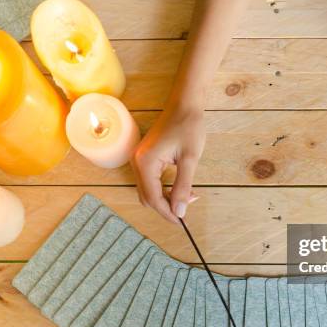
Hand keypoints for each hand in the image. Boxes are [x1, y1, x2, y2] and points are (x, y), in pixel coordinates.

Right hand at [131, 106, 204, 222]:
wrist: (184, 104)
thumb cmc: (189, 127)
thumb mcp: (190, 159)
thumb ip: (183, 187)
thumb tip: (180, 212)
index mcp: (145, 163)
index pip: (153, 198)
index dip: (168, 213)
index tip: (183, 222)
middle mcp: (137, 162)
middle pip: (147, 197)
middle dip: (167, 207)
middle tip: (187, 209)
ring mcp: (139, 160)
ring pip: (149, 191)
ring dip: (166, 198)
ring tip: (188, 196)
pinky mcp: (144, 158)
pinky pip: (151, 181)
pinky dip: (164, 189)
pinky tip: (181, 188)